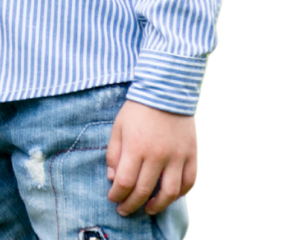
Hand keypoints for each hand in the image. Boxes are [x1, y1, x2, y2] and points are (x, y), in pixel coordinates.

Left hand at [105, 99, 199, 216]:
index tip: (112, 199)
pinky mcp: (192, 155)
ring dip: (158, 205)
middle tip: (124, 210)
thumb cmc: (137, 110)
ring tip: (148, 209)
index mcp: (136, 147)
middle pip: (144, 190)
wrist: (167, 92)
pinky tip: (169, 196)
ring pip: (170, 192)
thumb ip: (113, 153)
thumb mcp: (118, 128)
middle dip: (131, 205)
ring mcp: (178, 156)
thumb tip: (112, 178)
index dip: (117, 195)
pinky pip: (189, 182)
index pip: (124, 181)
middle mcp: (158, 155)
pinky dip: (180, 193)